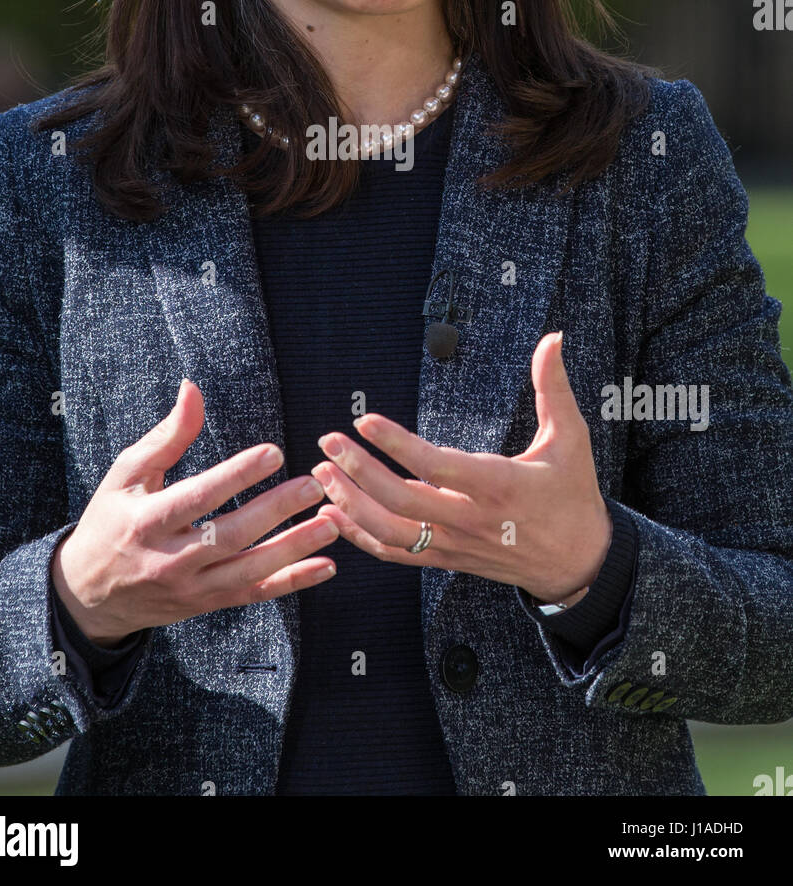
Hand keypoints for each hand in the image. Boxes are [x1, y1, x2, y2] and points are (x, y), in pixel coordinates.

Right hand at [51, 380, 337, 645]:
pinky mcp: (207, 604)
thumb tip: (193, 388)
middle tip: (314, 485)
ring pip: (249, 571)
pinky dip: (293, 583)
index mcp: (147, 521)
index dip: (237, 476)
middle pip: (230, 536)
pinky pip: (255, 595)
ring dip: (294, 549)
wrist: (90, 593)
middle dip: (275, 511)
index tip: (274, 452)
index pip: (198, 497)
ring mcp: (191, 588)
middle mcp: (170, 560)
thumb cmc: (110, 520)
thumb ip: (168, 435)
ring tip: (331, 524)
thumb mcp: (127, 474)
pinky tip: (326, 566)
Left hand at [311, 331, 611, 604]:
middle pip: (404, 501)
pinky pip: (397, 553)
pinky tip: (334, 512)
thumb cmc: (573, 494)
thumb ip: (553, 387)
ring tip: (321, 474)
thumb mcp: (570, 438)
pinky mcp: (447, 560)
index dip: (398, 445)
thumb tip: (552, 339)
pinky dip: (361, 535)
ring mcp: (457, 544)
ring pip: (393, 532)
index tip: (364, 421)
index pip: (438, 466)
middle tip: (329, 442)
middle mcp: (473, 519)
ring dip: (351, 505)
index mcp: (500, 486)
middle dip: (360, 472)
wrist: (580, 563)